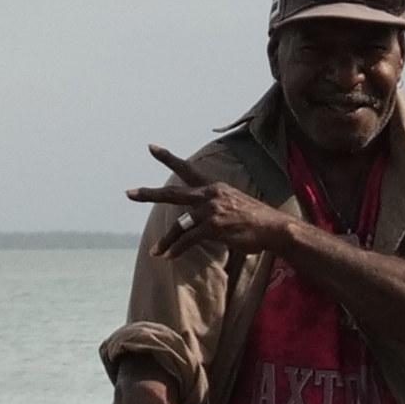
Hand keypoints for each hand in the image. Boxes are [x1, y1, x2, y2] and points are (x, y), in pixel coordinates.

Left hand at [128, 146, 301, 259]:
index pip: (187, 169)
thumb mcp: (232, 204)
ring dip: (166, 241)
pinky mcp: (214, 226)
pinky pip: (188, 239)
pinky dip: (177, 249)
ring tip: (156, 251)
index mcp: (214, 187)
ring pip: (179, 225)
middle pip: (173, 193)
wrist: (276, 228)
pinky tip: (169, 256)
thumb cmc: (255, 220)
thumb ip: (212, 207)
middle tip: (129, 193)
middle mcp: (210, 195)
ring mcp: (211, 210)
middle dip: (149, 194)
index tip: (150, 147)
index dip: (167, 158)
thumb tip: (196, 219)